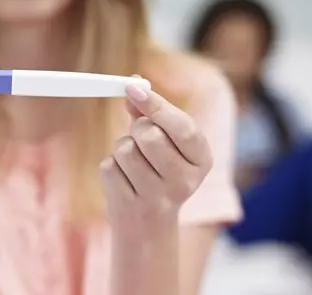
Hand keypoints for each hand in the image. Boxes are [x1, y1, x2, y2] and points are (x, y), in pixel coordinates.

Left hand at [100, 82, 212, 236]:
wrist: (149, 226)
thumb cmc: (157, 172)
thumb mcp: (164, 142)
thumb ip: (149, 112)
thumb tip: (133, 84)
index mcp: (202, 160)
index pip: (183, 127)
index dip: (156, 104)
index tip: (132, 86)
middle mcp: (186, 182)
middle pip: (150, 135)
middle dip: (137, 129)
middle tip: (140, 139)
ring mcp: (158, 199)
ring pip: (125, 149)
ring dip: (122, 150)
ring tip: (133, 165)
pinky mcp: (130, 207)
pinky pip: (108, 167)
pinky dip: (111, 168)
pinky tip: (124, 182)